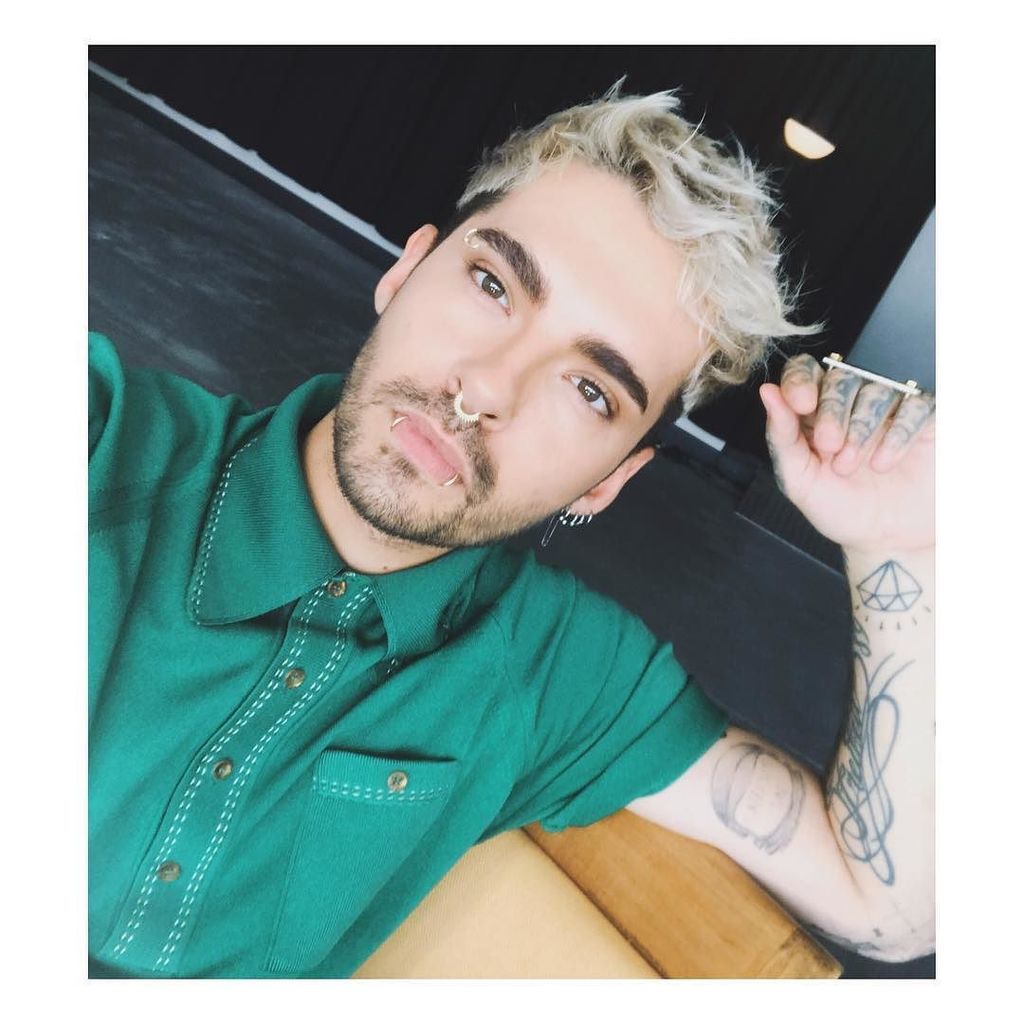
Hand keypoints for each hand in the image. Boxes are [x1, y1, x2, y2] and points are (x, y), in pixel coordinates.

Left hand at [759, 354, 934, 554]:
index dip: (801, 380)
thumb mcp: (799, 479)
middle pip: (841, 377)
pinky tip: (885, 462)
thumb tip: (767, 392)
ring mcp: (891, 410)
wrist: (887, 540)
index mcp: (815, 413)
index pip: (804, 372)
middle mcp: (852, 404)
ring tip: (851, 466)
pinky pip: (916, 406)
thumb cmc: (840, 508)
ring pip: (877, 389)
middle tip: (830, 447)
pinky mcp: (926, 420)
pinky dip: (898, 433)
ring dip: (862, 427)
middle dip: (833, 411)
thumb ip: (781, 436)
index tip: (803, 404)